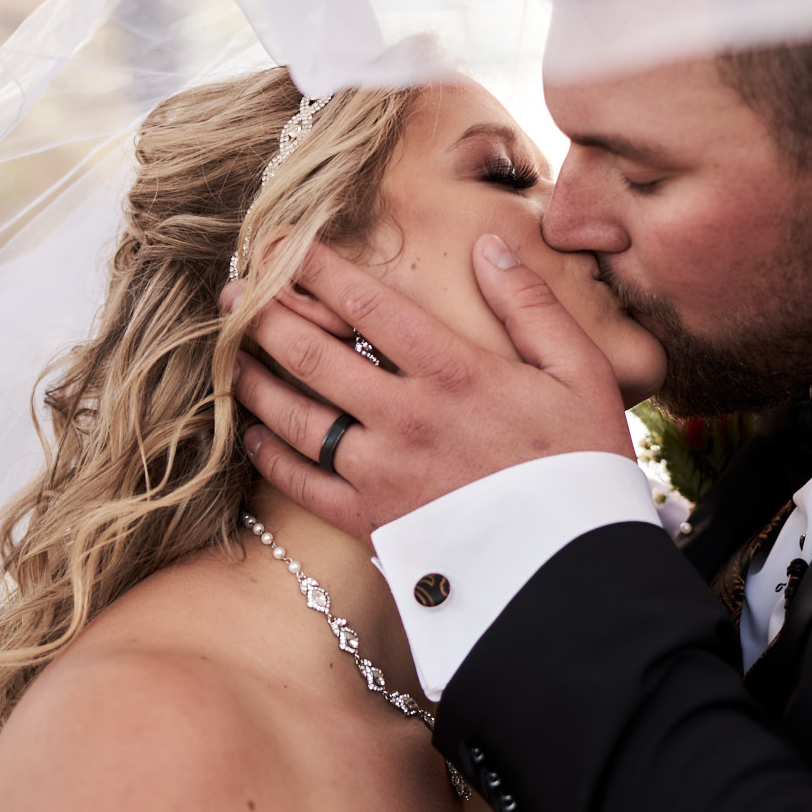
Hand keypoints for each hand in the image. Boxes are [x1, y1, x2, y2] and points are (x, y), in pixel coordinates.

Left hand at [228, 235, 634, 536]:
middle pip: (312, 353)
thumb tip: (486, 246)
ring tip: (228, 351)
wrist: (575, 571)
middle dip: (264, 314)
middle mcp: (406, 417)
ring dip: (252, 376)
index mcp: (454, 371)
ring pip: (293, 415)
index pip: (365, 302)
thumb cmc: (583, 466)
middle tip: (232, 292)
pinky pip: (301, 483)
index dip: (314, 266)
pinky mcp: (370, 523)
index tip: (283, 240)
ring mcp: (381, 473)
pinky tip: (251, 431)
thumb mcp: (579, 373)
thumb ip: (530, 304)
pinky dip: (267, 454)